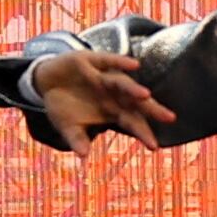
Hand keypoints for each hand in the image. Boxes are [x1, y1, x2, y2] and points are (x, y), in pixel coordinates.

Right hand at [25, 47, 175, 148]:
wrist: (45, 82)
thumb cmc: (62, 106)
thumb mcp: (66, 126)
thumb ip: (76, 139)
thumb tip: (83, 156)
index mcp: (112, 111)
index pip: (132, 123)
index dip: (143, 133)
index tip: (154, 147)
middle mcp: (113, 94)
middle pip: (136, 103)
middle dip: (153, 110)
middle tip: (170, 118)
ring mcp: (104, 77)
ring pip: (123, 83)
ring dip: (133, 88)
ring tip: (146, 96)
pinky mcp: (93, 60)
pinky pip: (110, 61)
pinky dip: (121, 61)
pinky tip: (134, 65)